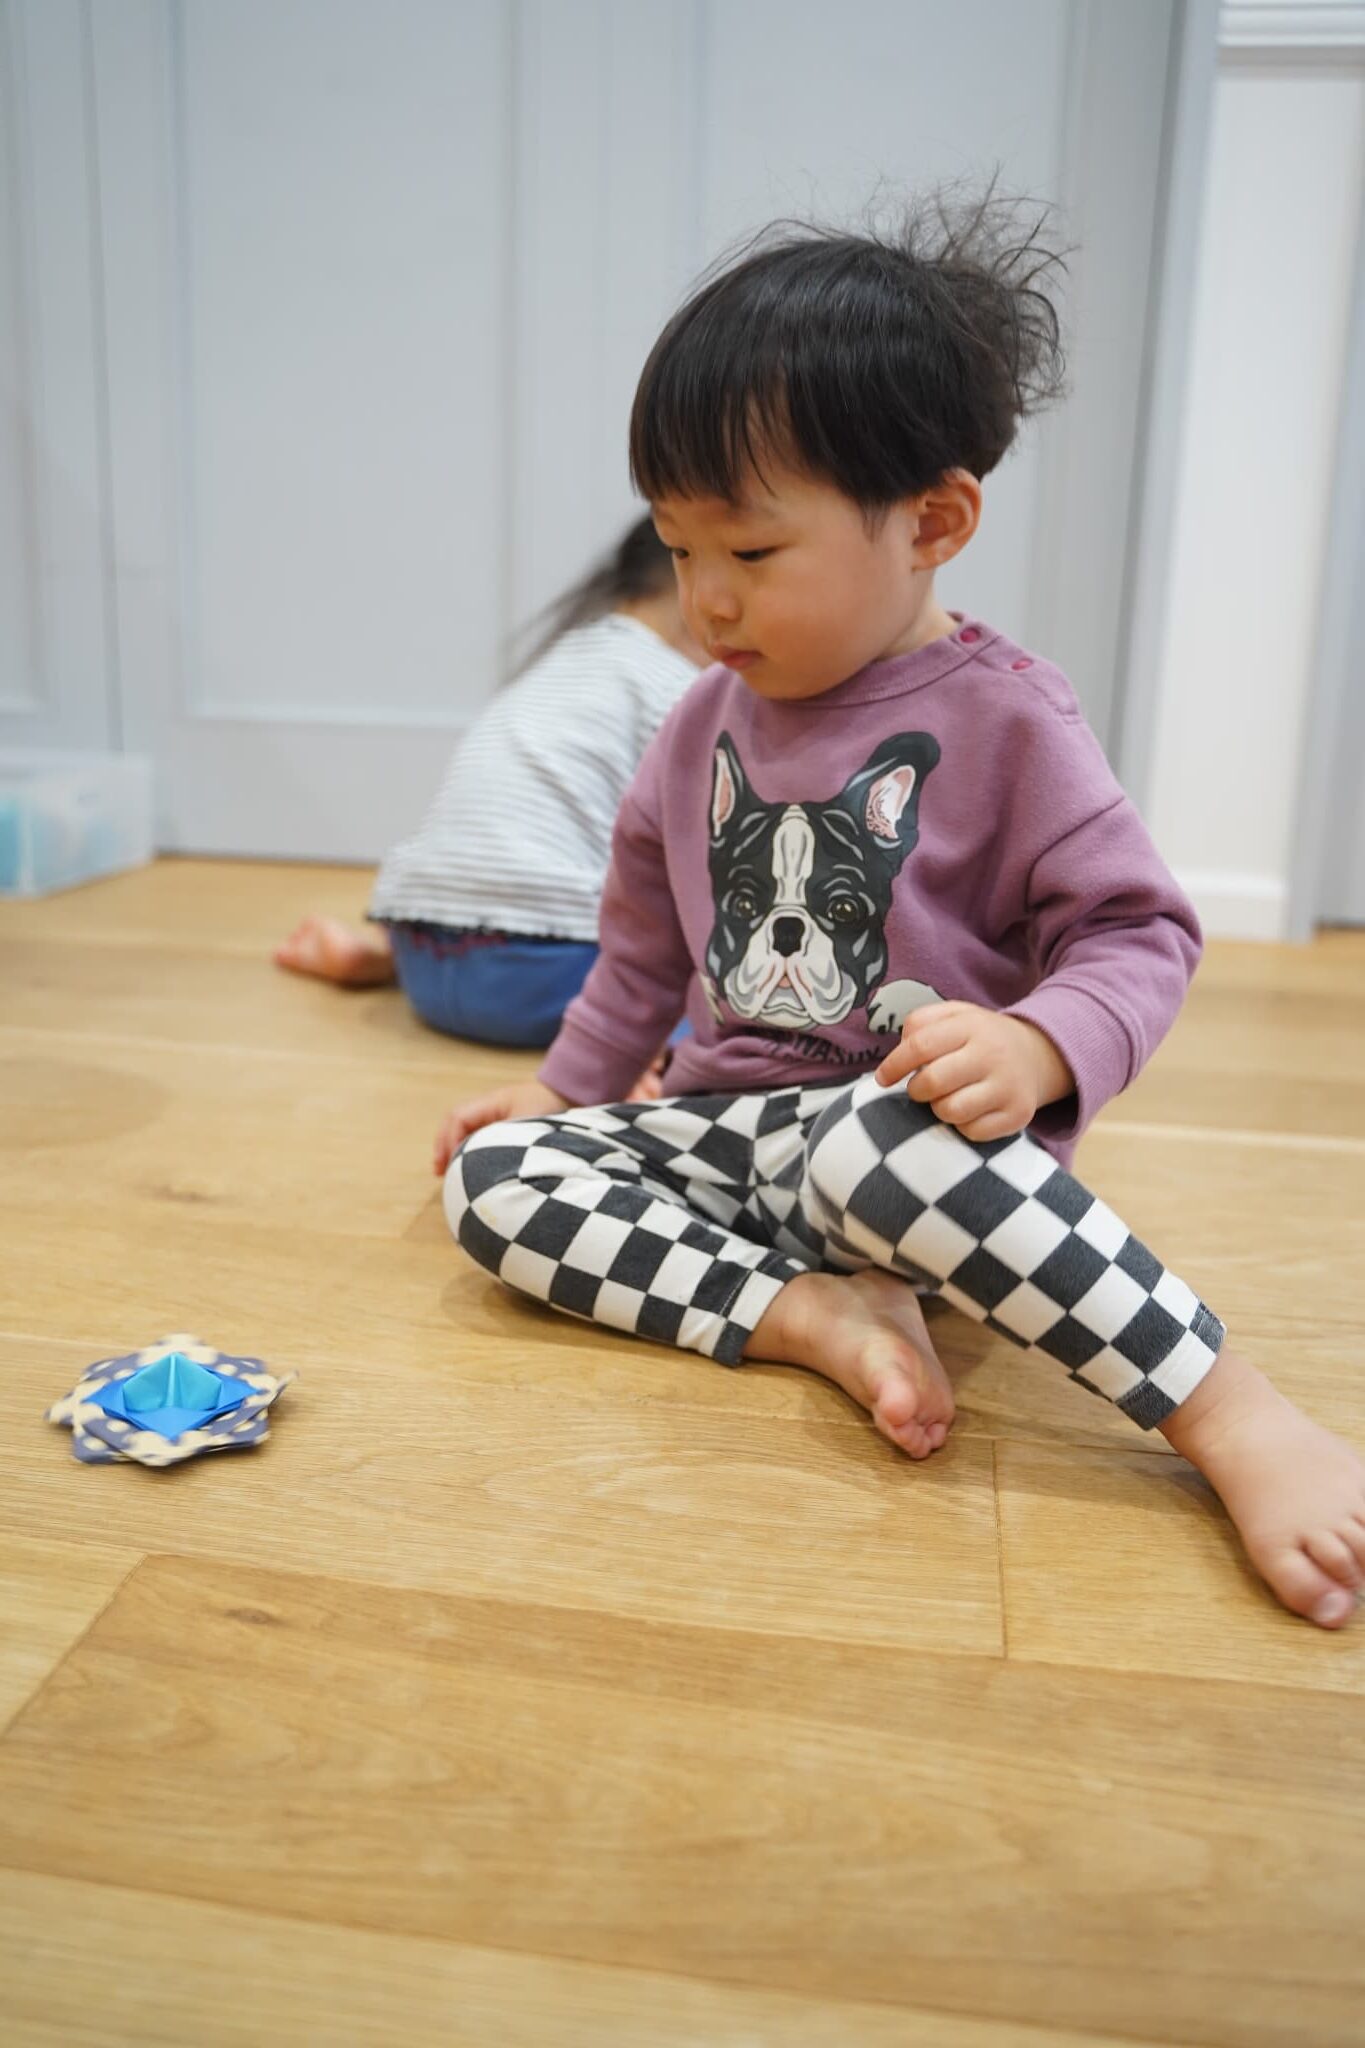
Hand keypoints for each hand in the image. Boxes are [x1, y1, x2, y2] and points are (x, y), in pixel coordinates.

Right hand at [432, 1080, 569, 1175]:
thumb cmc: (550, 1107)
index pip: (460, 1118)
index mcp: (492, 1102)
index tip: (452, 1163)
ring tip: (444, 1171)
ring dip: (452, 1148)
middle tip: (438, 1171)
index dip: (451, 1140)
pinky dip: (465, 1149)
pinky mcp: (499, 1122)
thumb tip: (483, 1163)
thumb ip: (507, 1140)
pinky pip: (474, 1133)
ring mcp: (492, 1113)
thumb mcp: (530, 1126)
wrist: (567, 1092)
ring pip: (462, 1129)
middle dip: (444, 1146)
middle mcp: (487, 1105)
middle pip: (455, 1123)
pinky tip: (463, 1165)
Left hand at [874, 1002, 1073, 1142]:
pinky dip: (962, 1125)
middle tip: (921, 1087)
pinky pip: (972, 1132)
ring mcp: (1008, 1086)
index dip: (894, 1065)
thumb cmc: (979, 1038)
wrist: (1036, 1055)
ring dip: (939, 1108)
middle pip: (933, 1082)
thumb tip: (898, 1053)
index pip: (920, 1045)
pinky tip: (970, 1109)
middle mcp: (993, 1054)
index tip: (883, 1078)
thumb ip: (921, 1023)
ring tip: (949, 1096)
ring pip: (950, 1111)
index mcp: (972, 1026)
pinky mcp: (1017, 1114)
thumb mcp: (954, 1015)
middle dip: (916, 1090)